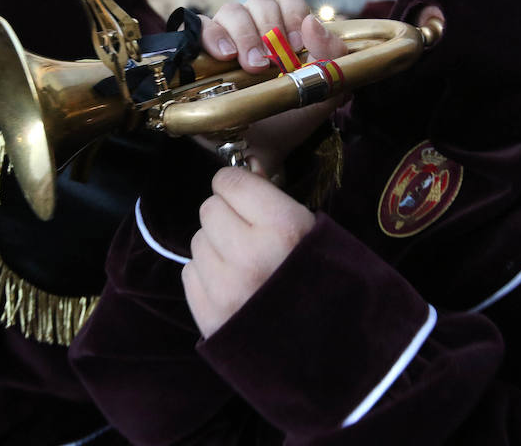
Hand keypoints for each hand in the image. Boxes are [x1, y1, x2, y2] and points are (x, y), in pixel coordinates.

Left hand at [182, 166, 314, 337]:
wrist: (331, 351)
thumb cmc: (327, 281)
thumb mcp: (315, 231)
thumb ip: (275, 200)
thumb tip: (243, 169)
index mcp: (283, 227)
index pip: (230, 182)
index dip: (238, 185)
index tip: (248, 195)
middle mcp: (249, 254)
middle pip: (208, 209)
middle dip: (226, 216)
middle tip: (248, 233)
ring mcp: (225, 289)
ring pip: (196, 241)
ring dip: (215, 247)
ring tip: (244, 264)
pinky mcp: (209, 317)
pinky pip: (189, 274)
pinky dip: (207, 276)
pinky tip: (233, 286)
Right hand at [199, 0, 347, 174]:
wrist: (261, 150)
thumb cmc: (291, 117)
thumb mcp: (323, 91)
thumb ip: (333, 57)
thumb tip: (312, 23)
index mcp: (285, 30)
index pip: (289, 1)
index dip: (294, 15)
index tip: (297, 45)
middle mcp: (255, 28)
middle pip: (260, 1)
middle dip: (270, 28)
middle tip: (274, 61)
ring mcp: (226, 37)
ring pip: (232, 11)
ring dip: (245, 35)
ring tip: (253, 66)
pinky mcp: (200, 52)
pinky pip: (200, 27)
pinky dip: (213, 36)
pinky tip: (225, 56)